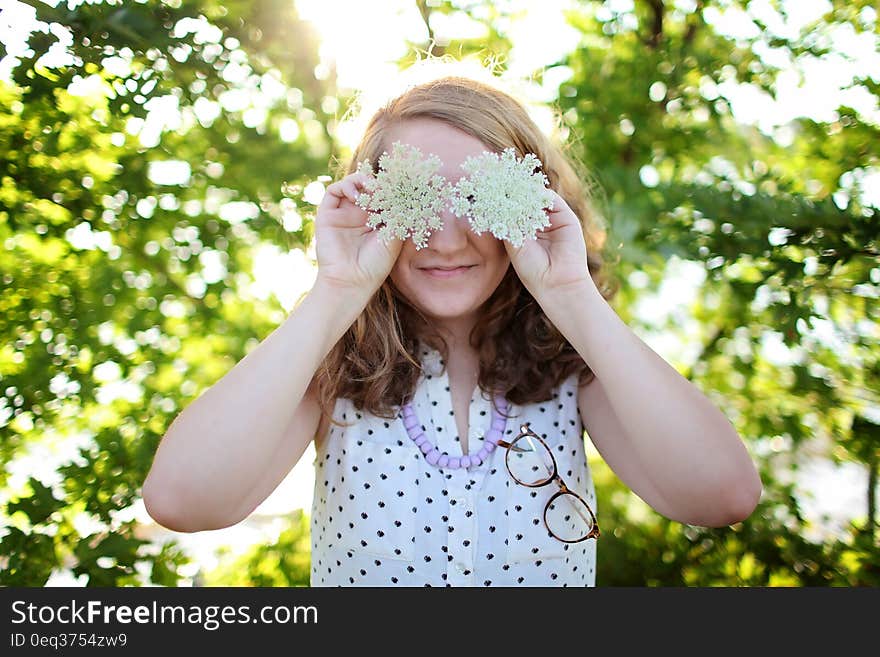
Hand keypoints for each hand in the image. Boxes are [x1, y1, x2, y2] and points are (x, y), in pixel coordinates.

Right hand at [313, 172, 403, 295]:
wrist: (351, 281)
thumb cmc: (376, 265)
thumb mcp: (394, 236)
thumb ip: (398, 213)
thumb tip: (406, 191)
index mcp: (377, 220)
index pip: (384, 194)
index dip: (391, 187)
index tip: (402, 186)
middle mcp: (360, 215)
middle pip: (368, 186)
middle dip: (378, 182)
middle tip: (387, 186)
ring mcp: (344, 213)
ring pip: (352, 184)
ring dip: (363, 180)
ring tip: (372, 189)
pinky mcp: (328, 214)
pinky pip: (334, 191)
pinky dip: (346, 186)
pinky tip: (357, 196)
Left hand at [503, 191, 595, 300]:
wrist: (556, 282)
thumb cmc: (531, 269)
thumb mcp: (514, 243)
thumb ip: (508, 222)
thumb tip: (496, 202)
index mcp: (523, 231)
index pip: (512, 210)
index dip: (502, 201)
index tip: (488, 192)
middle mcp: (538, 224)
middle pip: (524, 201)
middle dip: (513, 192)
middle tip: (498, 182)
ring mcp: (552, 220)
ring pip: (537, 198)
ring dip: (525, 191)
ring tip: (512, 184)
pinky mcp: (566, 217)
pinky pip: (552, 200)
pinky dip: (540, 193)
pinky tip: (528, 191)